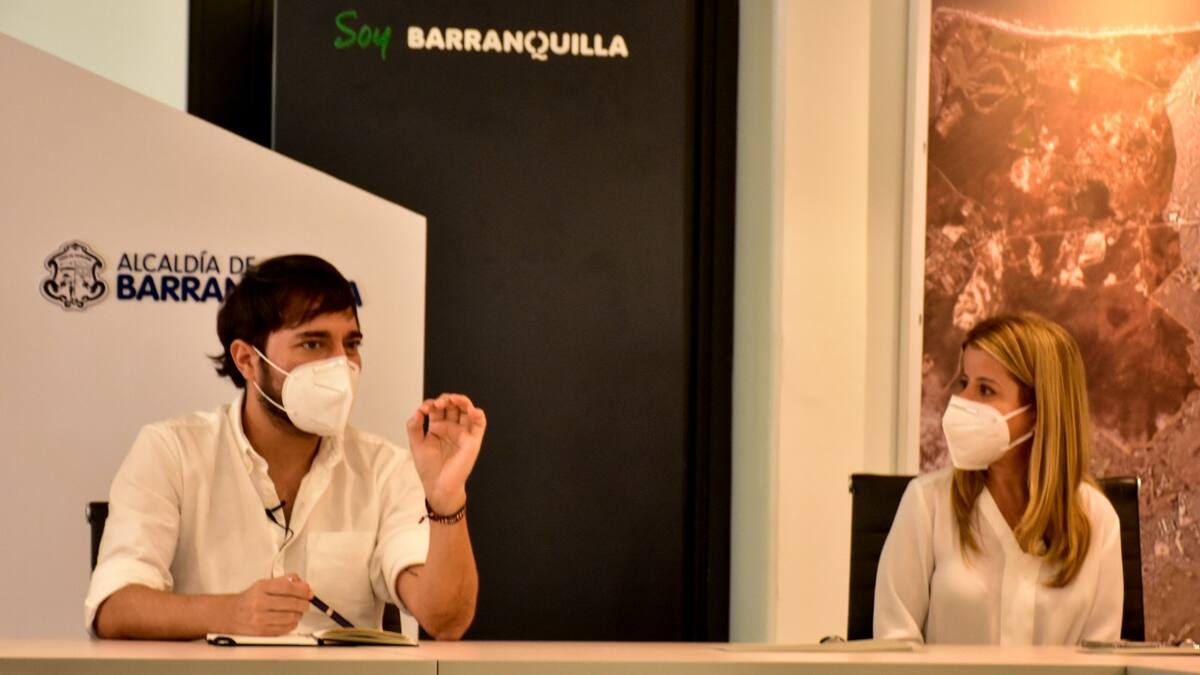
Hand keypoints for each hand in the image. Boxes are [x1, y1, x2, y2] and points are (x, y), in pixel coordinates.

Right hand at [225, 575, 311, 635]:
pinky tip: (290, 620)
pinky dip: (292, 624)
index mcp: (261, 588)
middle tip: (306, 602)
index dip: (302, 590)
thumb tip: (302, 584)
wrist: (229, 614)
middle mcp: (259, 602)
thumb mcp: (263, 584)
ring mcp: (260, 618)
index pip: (288, 587)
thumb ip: (283, 581)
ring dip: (298, 614)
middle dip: (304, 603)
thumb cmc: (249, 599)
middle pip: (292, 603)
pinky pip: (284, 629)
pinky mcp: (261, 632)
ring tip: (297, 611)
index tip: (309, 592)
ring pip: (291, 617)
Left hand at [406, 393, 486, 512]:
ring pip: (467, 409)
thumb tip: (418, 410)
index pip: (437, 407)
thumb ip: (414, 427)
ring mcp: (463, 432)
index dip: (430, 404)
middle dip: (446, 400)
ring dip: (461, 401)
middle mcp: (452, 427)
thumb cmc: (429, 468)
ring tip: (452, 400)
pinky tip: (471, 410)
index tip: (423, 410)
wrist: (438, 486)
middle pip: (453, 405)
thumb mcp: (416, 444)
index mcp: (438, 426)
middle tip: (438, 404)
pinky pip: (480, 423)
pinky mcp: (473, 440)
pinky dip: (478, 414)